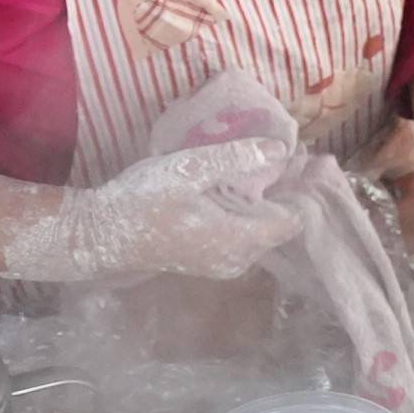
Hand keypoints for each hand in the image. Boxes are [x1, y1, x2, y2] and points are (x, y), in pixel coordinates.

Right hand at [2, 137, 300, 283]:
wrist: (100, 234)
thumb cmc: (142, 199)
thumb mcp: (188, 170)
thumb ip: (236, 158)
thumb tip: (280, 149)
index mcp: (239, 238)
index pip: (294, 220)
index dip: (306, 190)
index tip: (313, 160)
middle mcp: (239, 258)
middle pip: (282, 225)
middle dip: (293, 191)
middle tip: (302, 156)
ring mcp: (225, 263)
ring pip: (264, 230)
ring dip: (274, 198)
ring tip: (281, 163)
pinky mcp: (212, 259)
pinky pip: (247, 234)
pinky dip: (255, 209)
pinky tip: (249, 184)